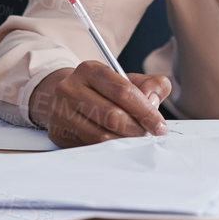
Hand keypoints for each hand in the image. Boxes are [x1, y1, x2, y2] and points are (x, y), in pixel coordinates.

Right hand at [29, 61, 171, 145]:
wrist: (61, 97)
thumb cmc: (101, 90)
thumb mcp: (125, 79)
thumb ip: (150, 85)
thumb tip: (153, 101)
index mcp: (90, 70)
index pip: (124, 92)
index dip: (146, 111)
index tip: (160, 126)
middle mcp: (70, 88)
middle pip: (113, 116)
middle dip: (137, 129)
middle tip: (148, 135)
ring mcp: (61, 112)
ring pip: (101, 136)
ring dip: (124, 142)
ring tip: (134, 140)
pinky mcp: (59, 133)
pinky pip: (91, 147)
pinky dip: (109, 149)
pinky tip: (118, 144)